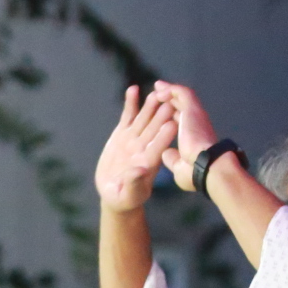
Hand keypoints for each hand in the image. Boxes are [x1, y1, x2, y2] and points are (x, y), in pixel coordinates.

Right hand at [95, 85, 176, 213]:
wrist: (115, 192)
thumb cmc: (125, 198)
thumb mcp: (128, 195)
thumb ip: (134, 183)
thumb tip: (140, 170)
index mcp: (148, 162)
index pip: (159, 147)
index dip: (165, 136)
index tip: (173, 124)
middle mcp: (144, 148)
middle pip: (154, 129)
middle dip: (162, 116)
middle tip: (170, 101)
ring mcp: (134, 139)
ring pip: (144, 119)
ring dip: (149, 106)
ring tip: (156, 93)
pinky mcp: (123, 135)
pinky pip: (128, 116)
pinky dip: (130, 103)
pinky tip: (133, 89)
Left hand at [151, 80, 221, 183]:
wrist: (207, 168)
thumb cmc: (194, 173)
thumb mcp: (180, 168)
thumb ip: (173, 159)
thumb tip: (166, 153)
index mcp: (193, 136)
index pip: (181, 121)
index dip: (170, 116)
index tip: (160, 113)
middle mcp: (195, 123)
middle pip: (181, 106)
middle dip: (170, 99)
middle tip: (157, 92)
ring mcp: (195, 115)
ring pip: (182, 96)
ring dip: (169, 90)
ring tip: (157, 87)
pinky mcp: (192, 110)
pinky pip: (181, 93)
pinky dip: (171, 89)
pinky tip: (159, 90)